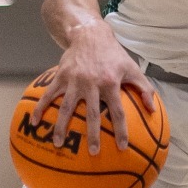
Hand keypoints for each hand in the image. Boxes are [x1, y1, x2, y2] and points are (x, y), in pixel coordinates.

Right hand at [32, 22, 154, 154]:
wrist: (90, 35)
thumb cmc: (114, 55)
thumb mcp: (133, 69)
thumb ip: (144, 89)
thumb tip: (153, 110)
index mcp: (111, 83)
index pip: (118, 111)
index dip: (121, 130)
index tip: (123, 147)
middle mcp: (92, 84)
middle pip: (91, 114)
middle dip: (92, 135)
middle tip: (93, 152)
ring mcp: (74, 81)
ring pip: (66, 108)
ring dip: (61, 127)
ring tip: (58, 144)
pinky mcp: (60, 77)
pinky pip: (47, 95)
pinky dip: (40, 109)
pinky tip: (35, 123)